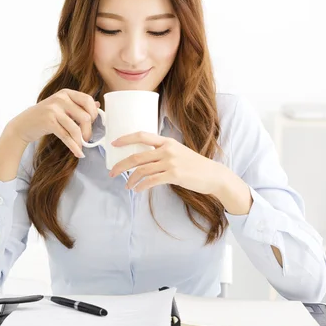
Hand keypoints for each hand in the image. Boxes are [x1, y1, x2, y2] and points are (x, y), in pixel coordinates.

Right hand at [6, 89, 99, 157]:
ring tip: (81, 146)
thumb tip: (98, 106)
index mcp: (66, 93)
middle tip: (86, 138)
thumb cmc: (45, 116)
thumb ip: (78, 105)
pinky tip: (78, 153)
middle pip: (85, 116)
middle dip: (88, 131)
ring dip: (81, 141)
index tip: (92, 123)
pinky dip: (74, 146)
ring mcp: (54, 109)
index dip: (94, 113)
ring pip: (76, 128)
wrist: (24, 124)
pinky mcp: (48, 121)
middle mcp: (61, 98)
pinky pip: (66, 136)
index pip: (88, 100)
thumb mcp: (61, 106)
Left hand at [109, 131, 225, 194]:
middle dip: (121, 165)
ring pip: (142, 170)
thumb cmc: (194, 165)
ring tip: (127, 186)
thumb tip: (143, 158)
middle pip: (136, 156)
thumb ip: (162, 152)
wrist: (213, 175)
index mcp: (167, 141)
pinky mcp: (174, 175)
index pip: (141, 136)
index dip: (125, 139)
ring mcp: (170, 162)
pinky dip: (141, 186)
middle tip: (112, 172)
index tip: (113, 144)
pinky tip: (137, 190)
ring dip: (130, 180)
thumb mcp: (178, 151)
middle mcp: (167, 150)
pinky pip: (151, 181)